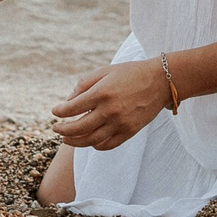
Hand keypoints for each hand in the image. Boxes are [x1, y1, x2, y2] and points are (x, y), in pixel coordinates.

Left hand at [49, 58, 169, 151]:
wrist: (160, 82)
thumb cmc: (130, 73)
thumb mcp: (105, 71)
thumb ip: (85, 84)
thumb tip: (69, 100)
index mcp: (101, 93)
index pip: (72, 108)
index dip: (60, 112)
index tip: (55, 112)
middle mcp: (110, 110)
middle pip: (79, 128)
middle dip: (63, 130)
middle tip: (56, 129)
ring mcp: (120, 123)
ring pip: (91, 140)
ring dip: (75, 142)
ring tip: (66, 139)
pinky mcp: (130, 131)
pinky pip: (108, 145)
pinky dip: (95, 145)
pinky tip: (89, 141)